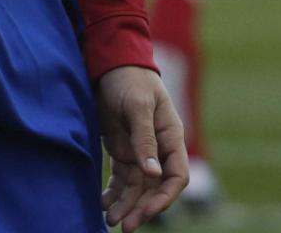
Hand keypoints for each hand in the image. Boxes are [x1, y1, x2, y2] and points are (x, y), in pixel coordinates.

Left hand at [98, 65, 187, 230]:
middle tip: (125, 226)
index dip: (165, 196)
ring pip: (136, 186)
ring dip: (125, 204)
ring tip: (110, 220)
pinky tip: (103, 202)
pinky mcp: (122, 149)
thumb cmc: (130, 80)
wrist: (110, 64)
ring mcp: (139, 150)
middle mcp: (158, 148)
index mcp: (171, 136)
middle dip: (141, 207)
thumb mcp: (138, 106)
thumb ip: (145, 139)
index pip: (177, 175)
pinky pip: (121, 177)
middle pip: (155, 186)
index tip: (147, 211)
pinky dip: (113, 191)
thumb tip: (154, 173)